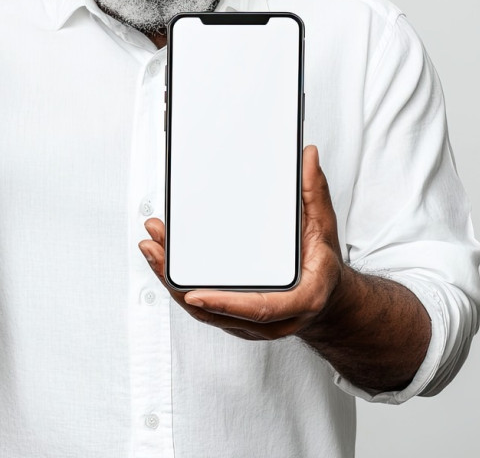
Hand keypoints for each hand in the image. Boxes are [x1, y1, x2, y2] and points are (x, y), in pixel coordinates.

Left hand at [138, 145, 345, 340]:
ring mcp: (251, 323)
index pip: (259, 308)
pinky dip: (178, 284)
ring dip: (171, 280)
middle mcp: (272, 318)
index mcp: (298, 299)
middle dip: (179, 283)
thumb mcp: (322, 225)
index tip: (195, 294)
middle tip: (156, 249)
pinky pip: (203, 306)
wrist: (328, 298)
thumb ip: (313, 191)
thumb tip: (306, 156)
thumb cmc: (321, 264)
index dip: (225, 303)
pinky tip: (162, 261)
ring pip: (204, 310)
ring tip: (151, 247)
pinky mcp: (234, 316)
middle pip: (217, 310)